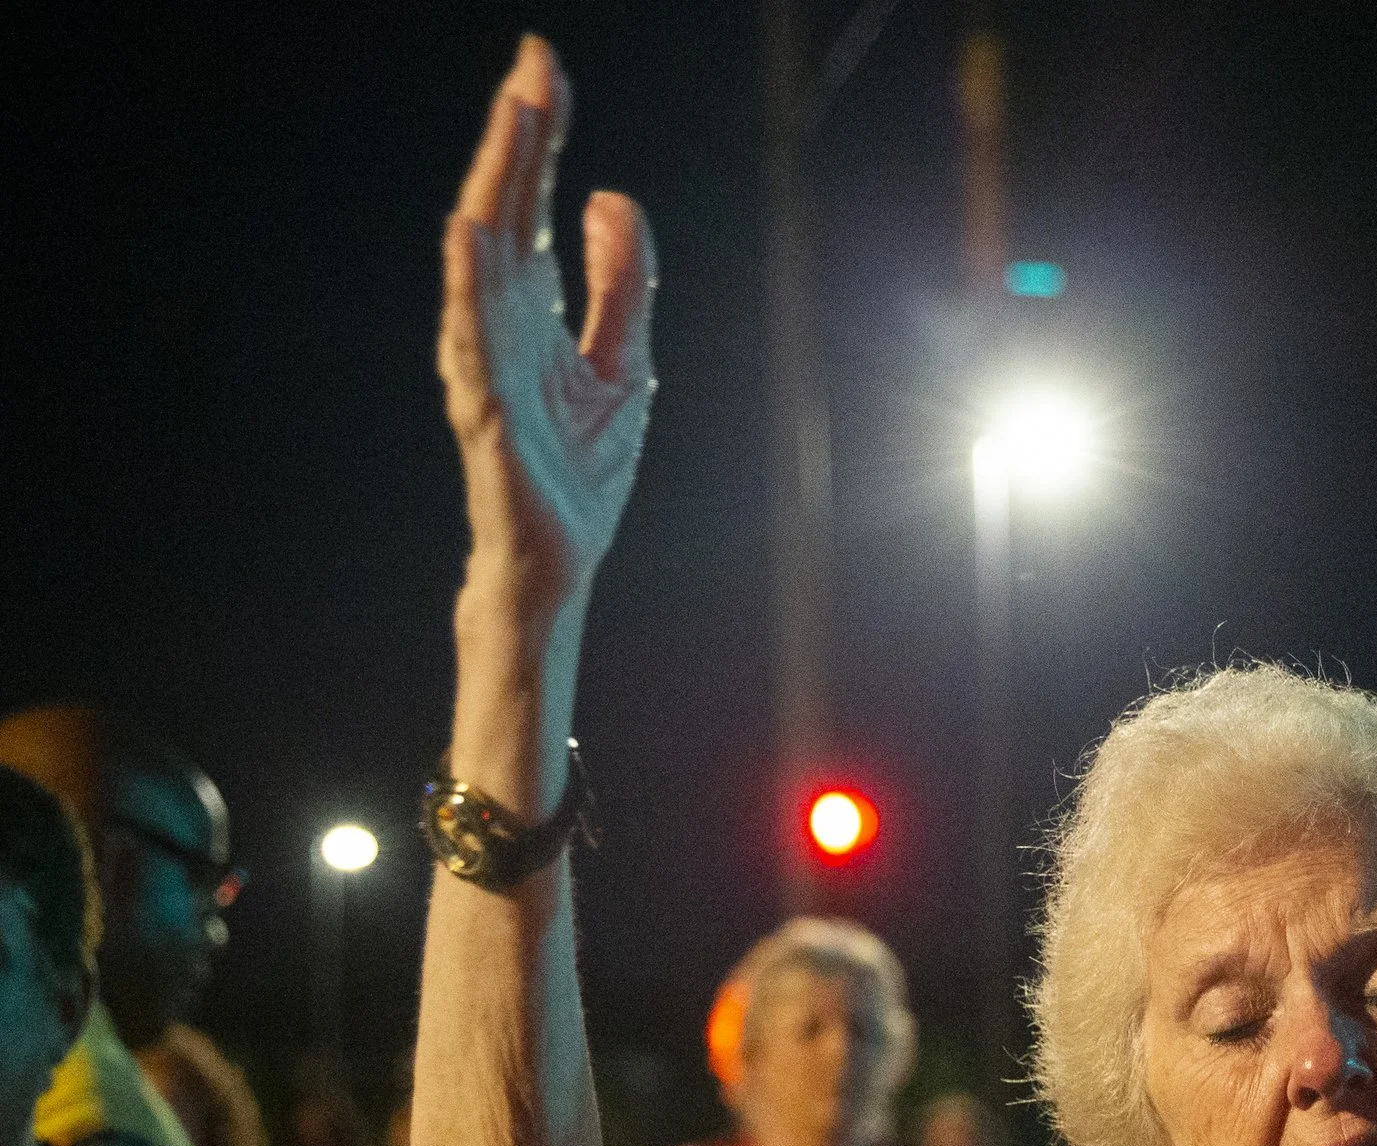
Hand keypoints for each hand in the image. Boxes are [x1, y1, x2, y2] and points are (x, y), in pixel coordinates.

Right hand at [440, 36, 654, 625]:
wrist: (553, 563)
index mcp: (527, 311)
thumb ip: (622, 284)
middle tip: (531, 69)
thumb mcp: (622, 363)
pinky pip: (472, 342)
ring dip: (494, 192)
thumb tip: (615, 198)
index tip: (544, 66)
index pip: (529, 204)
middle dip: (518, 142)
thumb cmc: (573, 471)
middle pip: (504, 216)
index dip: (538, 136)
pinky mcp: (487, 416)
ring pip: (485, 264)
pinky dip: (469, 288)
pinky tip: (470, 237)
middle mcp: (496, 326)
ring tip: (508, 126)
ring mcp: (485, 367)